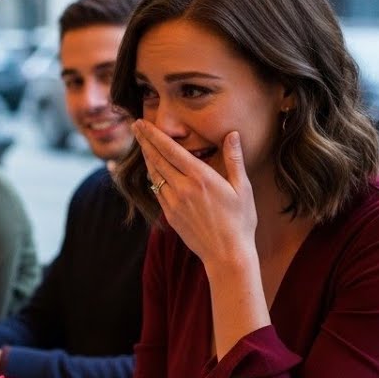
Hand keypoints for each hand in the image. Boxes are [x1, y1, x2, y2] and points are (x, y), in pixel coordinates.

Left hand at [133, 122, 256, 265]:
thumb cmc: (240, 221)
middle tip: (135, 126)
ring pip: (154, 175)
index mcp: (201, 177)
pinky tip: (152, 170)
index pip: (170, 150)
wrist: (227, 254)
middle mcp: (183, 188)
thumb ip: (234, 159)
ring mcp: (174, 203)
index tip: (142, 123)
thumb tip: (232, 134)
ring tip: (141, 144)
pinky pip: (157, 191)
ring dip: (147, 158)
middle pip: (157, 159)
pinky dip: (153, 177)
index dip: (154, 135)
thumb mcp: (242, 188)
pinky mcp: (170, 215)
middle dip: (144, 141)